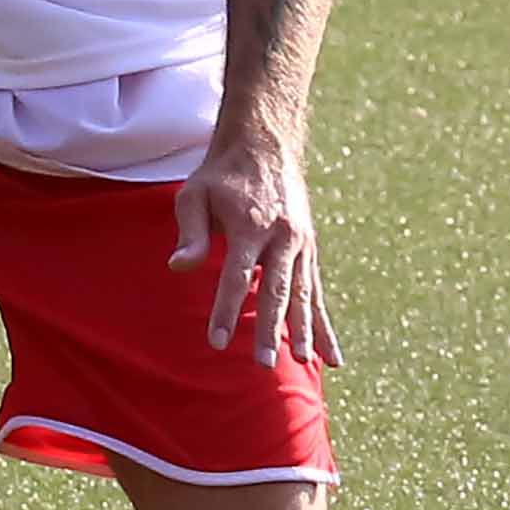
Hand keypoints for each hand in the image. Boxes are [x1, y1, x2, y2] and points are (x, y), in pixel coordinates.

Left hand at [169, 118, 335, 367]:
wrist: (265, 145)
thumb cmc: (220, 175)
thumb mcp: (195, 194)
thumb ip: (190, 233)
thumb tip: (177, 267)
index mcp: (250, 223)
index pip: (236, 275)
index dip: (226, 308)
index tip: (217, 341)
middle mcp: (282, 235)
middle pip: (276, 289)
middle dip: (271, 329)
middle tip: (263, 364)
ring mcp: (301, 244)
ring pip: (303, 294)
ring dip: (304, 330)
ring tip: (304, 362)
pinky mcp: (309, 250)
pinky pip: (317, 292)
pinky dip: (324, 324)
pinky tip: (331, 358)